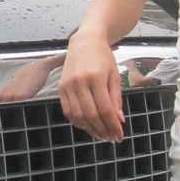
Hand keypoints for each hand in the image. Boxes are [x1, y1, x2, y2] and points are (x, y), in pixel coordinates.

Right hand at [59, 29, 123, 143]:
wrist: (84, 42)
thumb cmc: (103, 57)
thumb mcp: (114, 75)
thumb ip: (116, 98)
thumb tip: (119, 120)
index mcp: (96, 77)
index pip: (105, 109)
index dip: (112, 125)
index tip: (119, 136)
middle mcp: (79, 82)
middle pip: (91, 115)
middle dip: (102, 130)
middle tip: (111, 138)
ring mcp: (67, 85)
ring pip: (78, 116)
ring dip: (90, 129)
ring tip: (100, 135)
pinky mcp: (61, 88)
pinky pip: (68, 111)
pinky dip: (78, 122)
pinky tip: (88, 126)